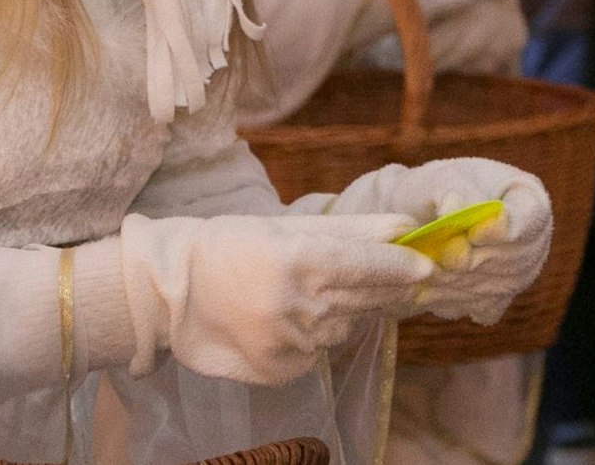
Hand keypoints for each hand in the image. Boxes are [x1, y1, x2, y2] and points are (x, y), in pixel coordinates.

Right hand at [117, 213, 431, 385]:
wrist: (169, 293)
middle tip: (386, 277)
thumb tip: (404, 224)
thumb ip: (350, 229)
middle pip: (365, 299)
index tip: (426, 266)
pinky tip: (287, 320)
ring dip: (341, 313)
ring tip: (307, 295)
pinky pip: (319, 353)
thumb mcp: (285, 228)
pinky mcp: (281, 370)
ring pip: (345, 329)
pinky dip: (314, 337)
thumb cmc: (229, 247)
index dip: (400, 266)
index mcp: (298, 259)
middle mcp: (297, 305)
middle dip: (381, 289)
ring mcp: (290, 342)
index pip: (367, 265)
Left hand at [316, 158, 553, 324]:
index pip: (533, 215)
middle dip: (475, 258)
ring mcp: (518, 268)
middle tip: (441, 257)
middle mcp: (529, 232)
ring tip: (428, 272)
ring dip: (460, 282)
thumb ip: (447, 190)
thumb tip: (458, 207)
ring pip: (498, 284)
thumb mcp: (428, 182)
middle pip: (517, 256)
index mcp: (523, 192)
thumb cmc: (415, 193)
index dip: (508, 227)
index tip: (473, 232)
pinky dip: (454, 302)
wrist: (402, 228)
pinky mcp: (497, 296)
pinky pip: (483, 306)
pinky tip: (431, 292)